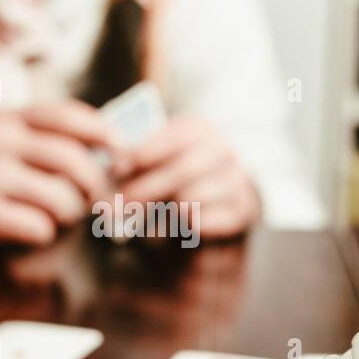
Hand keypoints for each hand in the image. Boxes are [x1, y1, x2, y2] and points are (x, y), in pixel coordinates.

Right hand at [0, 102, 116, 253]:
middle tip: (94, 199)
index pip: (66, 116)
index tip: (120, 150)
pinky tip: (29, 230)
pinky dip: (44, 233)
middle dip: (94, 185)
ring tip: (57, 216)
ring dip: (70, 214)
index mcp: (5, 120)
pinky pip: (39, 227)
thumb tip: (104, 146)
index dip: (102, 132)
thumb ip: (40, 138)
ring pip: (61, 198)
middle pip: (72, 160)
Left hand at [113, 117, 260, 238]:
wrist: (214, 212)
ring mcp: (237, 181)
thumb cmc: (174, 183)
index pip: (176, 136)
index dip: (144, 152)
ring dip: (162, 214)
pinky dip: (184, 229)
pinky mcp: (241, 212)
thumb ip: (138, 161)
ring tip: (144, 224)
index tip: (116, 168)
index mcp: (201, 130)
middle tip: (120, 205)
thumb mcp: (157, 164)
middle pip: (183, 170)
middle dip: (147, 188)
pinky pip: (205, 221)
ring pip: (192, 198)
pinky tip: (175, 229)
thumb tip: (116, 165)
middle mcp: (224, 151)